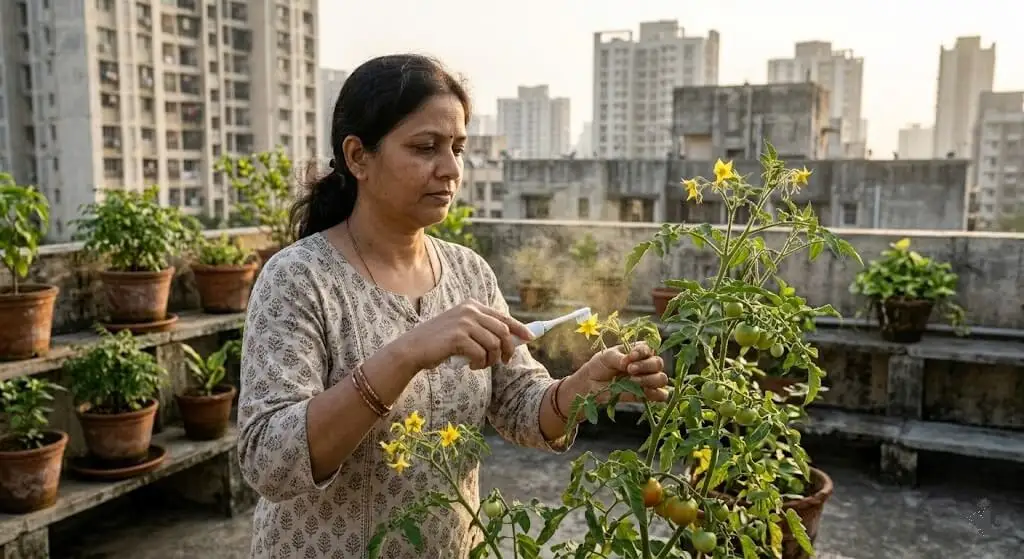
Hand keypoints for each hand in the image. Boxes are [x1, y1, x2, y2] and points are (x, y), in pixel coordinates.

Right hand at [395, 299, 533, 371]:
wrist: (413, 349)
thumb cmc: (439, 343)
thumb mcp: (462, 330)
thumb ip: (482, 330)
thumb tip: (511, 340)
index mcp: (472, 305)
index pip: (503, 317)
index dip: (519, 328)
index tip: (530, 338)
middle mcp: (469, 310)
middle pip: (503, 331)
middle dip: (508, 349)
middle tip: (505, 362)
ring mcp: (464, 322)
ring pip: (494, 344)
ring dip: (492, 359)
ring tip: (481, 364)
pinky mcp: (458, 337)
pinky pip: (481, 354)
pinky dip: (480, 364)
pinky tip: (471, 366)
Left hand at [573, 343, 668, 403]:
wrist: (593, 383)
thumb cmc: (601, 365)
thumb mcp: (607, 357)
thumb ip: (619, 358)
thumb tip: (627, 362)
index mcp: (639, 351)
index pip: (650, 348)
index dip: (643, 352)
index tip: (631, 356)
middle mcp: (647, 364)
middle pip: (658, 363)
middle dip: (645, 366)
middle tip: (629, 369)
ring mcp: (648, 380)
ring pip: (661, 379)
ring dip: (649, 379)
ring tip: (632, 380)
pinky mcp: (646, 395)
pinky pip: (661, 395)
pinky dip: (657, 394)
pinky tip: (645, 391)